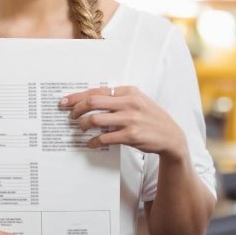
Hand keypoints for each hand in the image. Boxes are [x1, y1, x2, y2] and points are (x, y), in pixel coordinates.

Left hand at [61, 86, 187, 159]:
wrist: (171, 136)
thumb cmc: (150, 118)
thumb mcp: (137, 101)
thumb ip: (117, 99)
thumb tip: (90, 101)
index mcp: (129, 91)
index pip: (96, 91)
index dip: (77, 97)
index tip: (64, 102)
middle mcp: (129, 102)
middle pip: (93, 102)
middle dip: (76, 109)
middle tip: (70, 116)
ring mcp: (130, 119)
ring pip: (95, 119)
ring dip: (83, 125)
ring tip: (80, 129)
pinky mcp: (131, 135)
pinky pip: (104, 138)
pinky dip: (93, 141)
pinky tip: (90, 143)